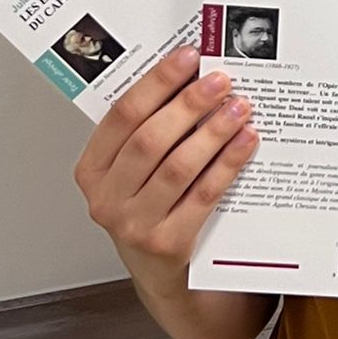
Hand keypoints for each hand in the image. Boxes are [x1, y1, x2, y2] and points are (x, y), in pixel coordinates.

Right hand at [73, 45, 268, 338]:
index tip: (188, 58)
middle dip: (189, 104)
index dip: (157, 82)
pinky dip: (227, 164)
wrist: (166, 280)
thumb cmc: (151, 213)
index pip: (122, 116)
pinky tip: (246, 142)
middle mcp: (106, 200)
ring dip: (213, 131)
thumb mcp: (135, 175)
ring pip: (178, 166)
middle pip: (150, 139)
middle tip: (220, 81)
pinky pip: (203, 195)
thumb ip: (150, 133)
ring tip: (239, 107)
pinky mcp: (168, 245)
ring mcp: (134, 226)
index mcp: (92, 171)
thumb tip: (193, 77)